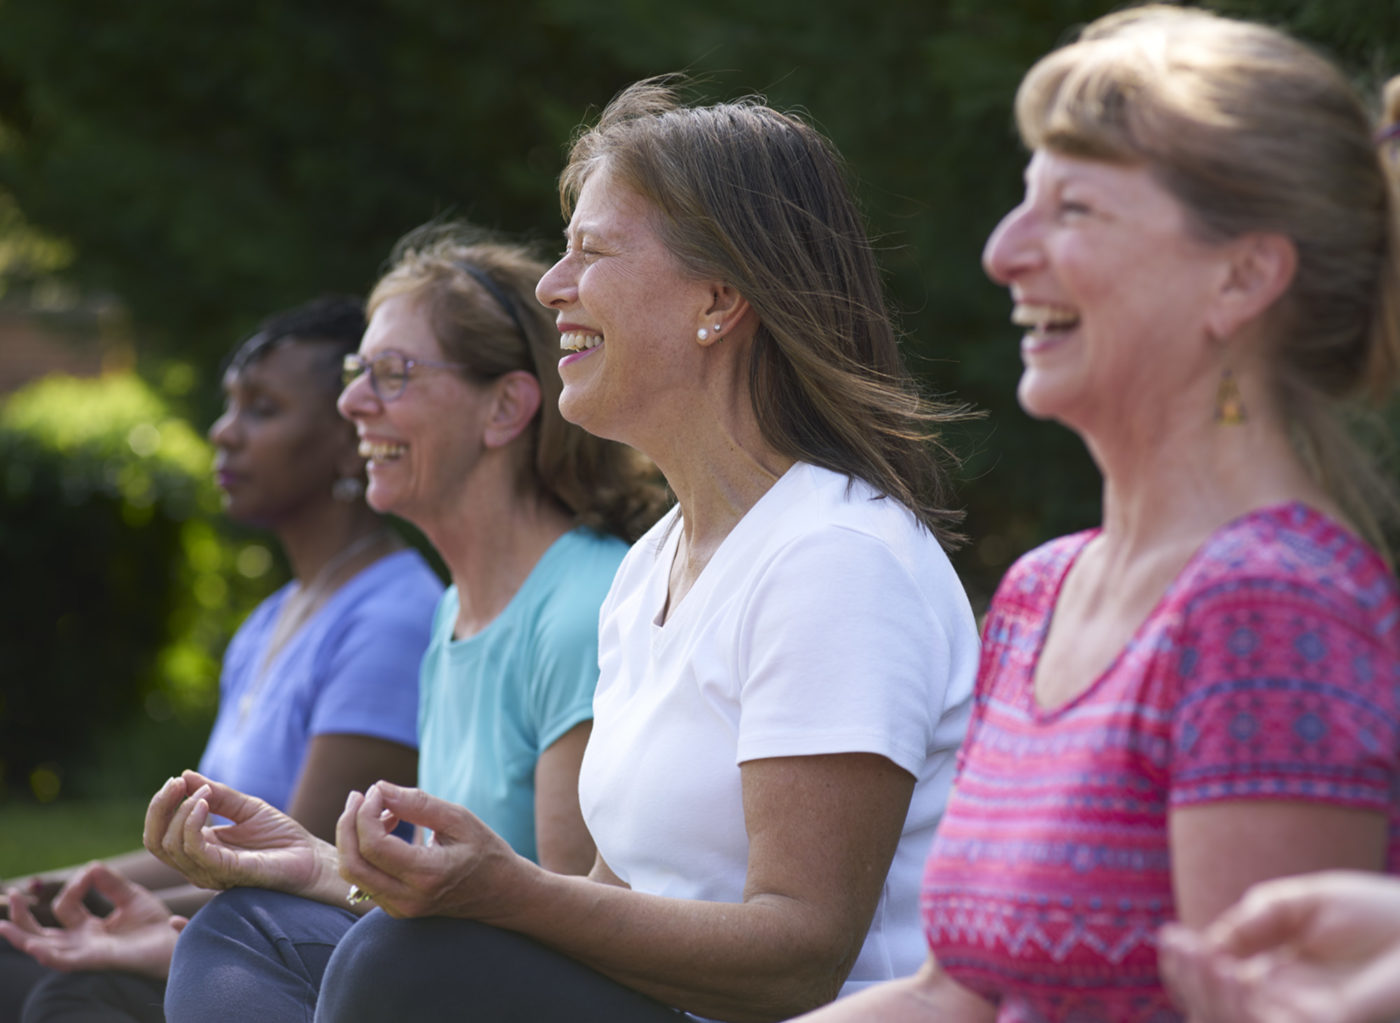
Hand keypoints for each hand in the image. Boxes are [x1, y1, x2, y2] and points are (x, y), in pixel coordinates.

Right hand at [0, 863, 184, 978]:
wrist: (175, 941)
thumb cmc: (154, 924)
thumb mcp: (130, 896)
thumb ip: (109, 882)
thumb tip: (90, 866)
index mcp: (88, 928)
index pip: (66, 906)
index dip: (74, 885)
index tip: (91, 871)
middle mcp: (82, 942)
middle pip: (41, 933)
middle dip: (21, 918)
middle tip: (9, 896)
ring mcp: (86, 952)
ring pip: (44, 949)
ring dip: (22, 938)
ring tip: (3, 926)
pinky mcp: (96, 960)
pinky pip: (65, 961)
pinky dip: (47, 954)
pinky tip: (32, 946)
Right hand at [144, 770, 334, 896]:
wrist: (311, 858)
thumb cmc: (282, 837)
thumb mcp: (247, 807)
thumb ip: (218, 794)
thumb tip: (185, 775)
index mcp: (200, 849)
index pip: (159, 833)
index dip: (161, 805)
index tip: (176, 779)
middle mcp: (198, 864)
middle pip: (156, 842)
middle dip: (160, 808)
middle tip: (177, 783)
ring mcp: (209, 871)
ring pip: (170, 846)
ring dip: (181, 811)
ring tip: (203, 792)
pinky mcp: (226, 872)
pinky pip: (195, 851)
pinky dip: (193, 823)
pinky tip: (204, 803)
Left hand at [335, 782, 530, 919]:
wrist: (502, 894)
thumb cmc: (485, 852)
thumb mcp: (459, 819)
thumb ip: (418, 804)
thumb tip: (379, 788)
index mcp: (427, 875)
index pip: (374, 845)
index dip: (366, 812)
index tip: (377, 790)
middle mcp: (408, 899)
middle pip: (353, 863)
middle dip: (347, 824)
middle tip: (359, 796)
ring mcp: (400, 909)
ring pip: (353, 873)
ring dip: (353, 837)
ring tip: (376, 810)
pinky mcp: (395, 909)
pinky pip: (363, 879)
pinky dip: (363, 850)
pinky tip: (385, 829)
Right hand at [1160, 871, 1399, 1022]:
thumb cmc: (1380, 913)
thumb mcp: (1302, 904)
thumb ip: (1255, 919)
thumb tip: (1207, 943)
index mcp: (1277, 984)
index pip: (1218, 990)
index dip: (1189, 970)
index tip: (1170, 937)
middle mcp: (1285, 1009)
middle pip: (1217, 1013)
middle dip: (1191, 983)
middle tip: (1177, 944)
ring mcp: (1304, 1021)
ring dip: (1207, 993)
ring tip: (1197, 952)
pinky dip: (1236, 1001)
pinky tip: (1224, 966)